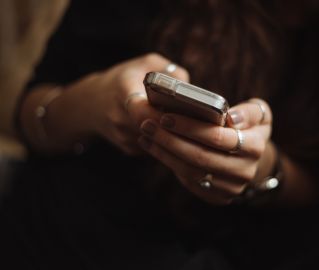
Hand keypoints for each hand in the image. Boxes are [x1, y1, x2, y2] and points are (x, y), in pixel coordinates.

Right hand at [43, 53, 188, 154]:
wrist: (91, 104)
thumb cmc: (124, 79)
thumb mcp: (145, 63)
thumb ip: (170, 71)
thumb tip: (191, 90)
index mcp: (123, 91)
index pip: (142, 110)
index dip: (162, 114)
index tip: (179, 111)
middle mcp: (119, 117)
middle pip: (154, 129)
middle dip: (175, 126)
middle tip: (194, 120)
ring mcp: (123, 137)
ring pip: (157, 141)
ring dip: (172, 135)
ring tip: (188, 125)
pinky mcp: (128, 149)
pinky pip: (153, 147)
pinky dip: (164, 140)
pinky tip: (171, 130)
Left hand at [138, 98, 273, 204]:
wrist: (249, 158)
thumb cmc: (248, 129)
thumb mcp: (258, 114)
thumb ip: (249, 112)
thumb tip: (230, 118)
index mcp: (255, 147)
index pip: (217, 137)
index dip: (189, 127)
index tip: (165, 116)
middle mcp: (244, 171)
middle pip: (200, 157)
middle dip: (170, 140)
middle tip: (147, 125)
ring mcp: (230, 188)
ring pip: (190, 171)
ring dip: (164, 152)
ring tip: (146, 135)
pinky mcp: (216, 197)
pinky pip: (188, 181)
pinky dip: (168, 163)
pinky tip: (154, 148)